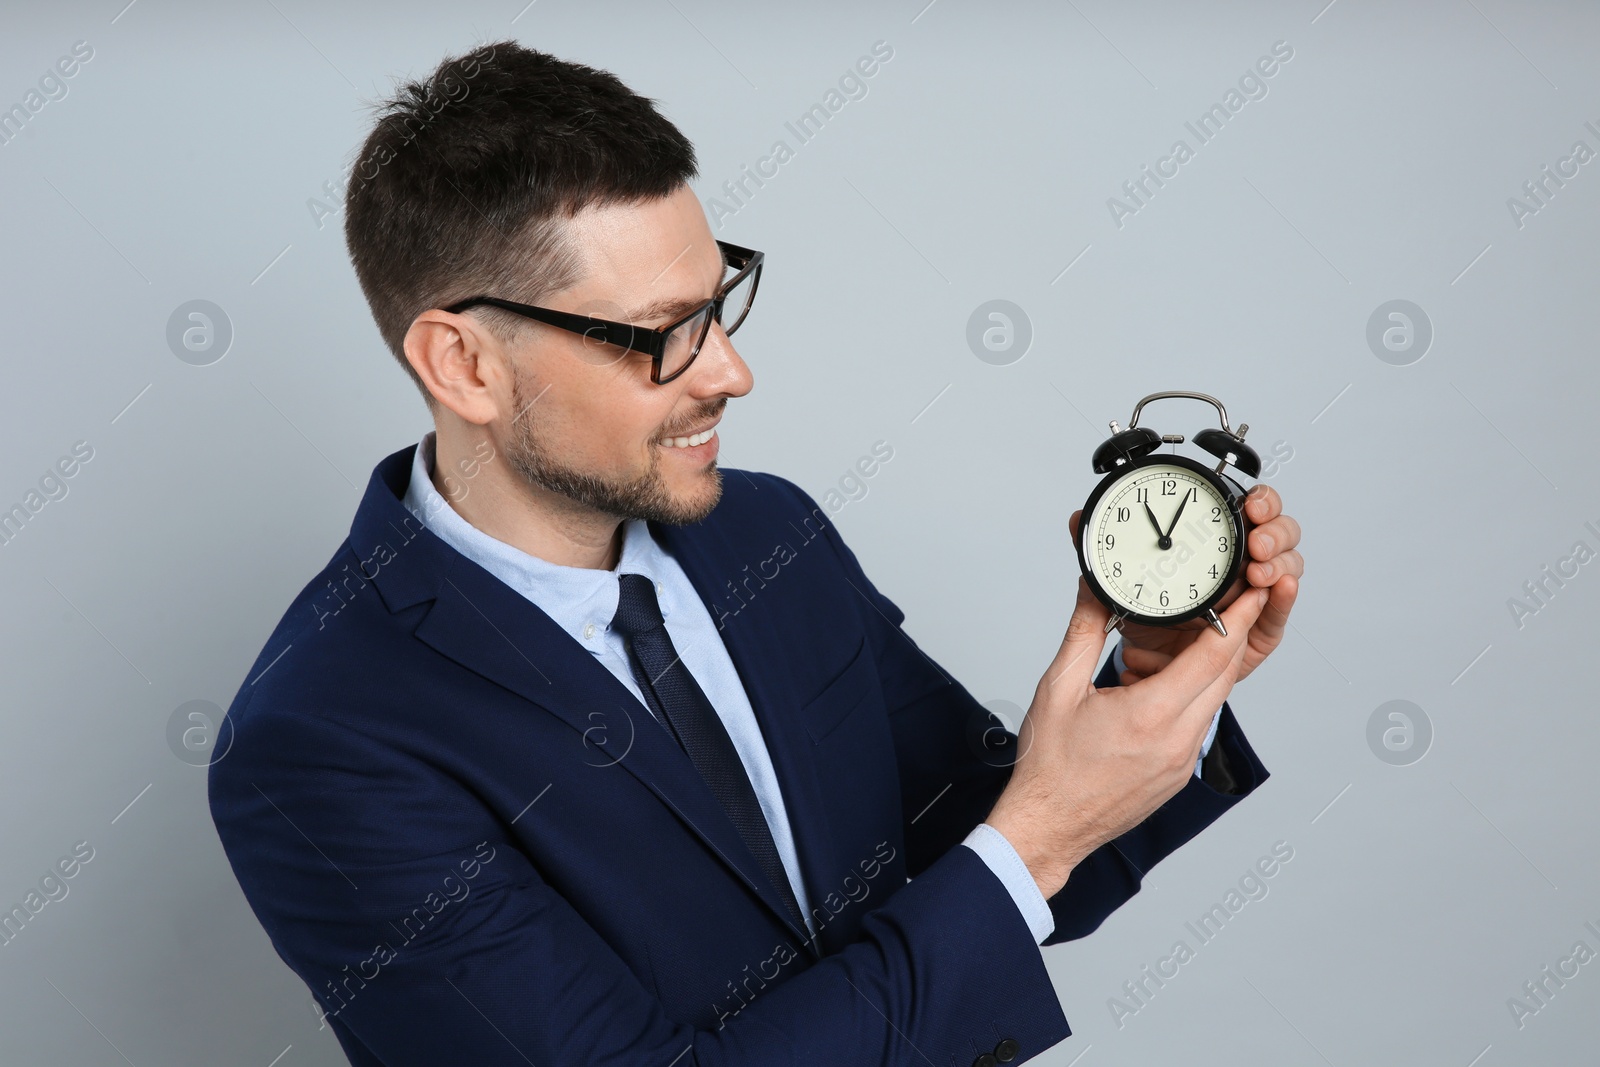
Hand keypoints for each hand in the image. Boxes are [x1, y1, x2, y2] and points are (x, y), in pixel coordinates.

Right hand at [986, 575, 1269, 897]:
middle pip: (1224, 674)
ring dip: (1200, 667)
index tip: (1252, 591)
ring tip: (1157, 654)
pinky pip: (1198, 723)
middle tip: (1222, 604)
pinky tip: (1150, 688)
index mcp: (1150, 714)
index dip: (1239, 617)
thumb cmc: (1049, 766)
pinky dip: (1186, 696)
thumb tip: (1094, 589)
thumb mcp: (1059, 687)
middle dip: (1229, 634)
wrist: (1049, 825)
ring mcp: (1182, 761)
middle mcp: (1177, 740)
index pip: (1214, 655)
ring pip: (1213, 698)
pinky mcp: (1179, 774)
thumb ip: (1084, 631)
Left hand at [1069, 483, 1301, 685]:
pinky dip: (1284, 598)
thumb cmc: (1144, 616)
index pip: (1252, 509)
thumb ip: (1106, 547)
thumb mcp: (1124, 578)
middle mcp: (1241, 563)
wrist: (1147, 666)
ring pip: (1287, 567)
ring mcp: (1255, 596)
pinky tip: (1281, 587)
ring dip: (1279, 563)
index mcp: (1215, 542)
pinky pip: (1279, 614)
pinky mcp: (1261, 632)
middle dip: (1275, 530)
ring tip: (1261, 568)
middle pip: (1279, 534)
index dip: (1259, 502)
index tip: (1251, 503)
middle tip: (1257, 539)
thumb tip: (1077, 519)